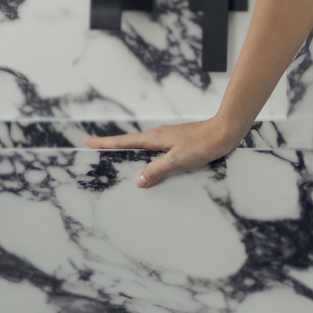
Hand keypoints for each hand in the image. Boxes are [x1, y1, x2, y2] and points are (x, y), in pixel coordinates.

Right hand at [82, 120, 240, 188]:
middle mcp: (159, 136)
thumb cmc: (204, 143)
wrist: (226, 132)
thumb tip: (138, 180)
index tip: (87, 141)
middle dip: (112, 147)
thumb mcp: (177, 160)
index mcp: (155, 138)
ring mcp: (168, 139)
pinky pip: (156, 151)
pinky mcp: (178, 143)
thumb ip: (156, 170)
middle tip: (95, 150)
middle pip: (130, 142)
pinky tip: (150, 164)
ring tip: (117, 159)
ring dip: (130, 152)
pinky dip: (147, 156)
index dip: (105, 143)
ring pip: (143, 147)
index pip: (123, 141)